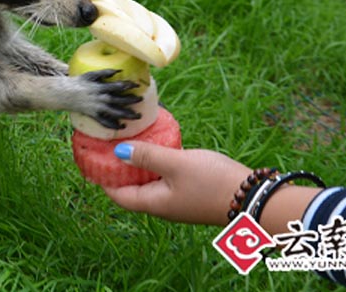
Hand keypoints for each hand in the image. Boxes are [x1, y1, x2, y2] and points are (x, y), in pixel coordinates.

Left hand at [101, 141, 251, 225]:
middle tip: (107, 146)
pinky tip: (159, 146)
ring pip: (149, 182)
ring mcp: (178, 200)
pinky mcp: (192, 192)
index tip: (90, 159)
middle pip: (131, 189)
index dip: (102, 179)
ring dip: (138, 165)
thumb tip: (118, 151)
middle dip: (118, 169)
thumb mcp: (177, 163)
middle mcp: (163, 205)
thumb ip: (148, 156)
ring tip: (129, 141)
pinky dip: (156, 164)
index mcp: (154, 203)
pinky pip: (165, 178)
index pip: (118, 195)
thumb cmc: (213, 182)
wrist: (255, 197)